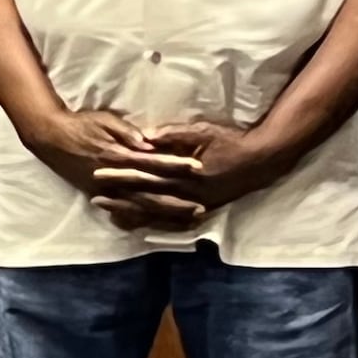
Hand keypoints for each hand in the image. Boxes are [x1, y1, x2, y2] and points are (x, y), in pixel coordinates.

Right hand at [20, 105, 202, 229]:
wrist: (49, 137)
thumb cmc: (80, 125)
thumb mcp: (105, 120)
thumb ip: (127, 132)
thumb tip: (149, 144)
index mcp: (119, 155)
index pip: (154, 163)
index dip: (177, 165)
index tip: (199, 168)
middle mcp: (114, 177)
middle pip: (150, 193)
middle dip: (176, 202)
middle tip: (201, 208)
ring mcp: (105, 189)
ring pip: (138, 207)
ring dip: (162, 215)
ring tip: (185, 221)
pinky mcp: (98, 195)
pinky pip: (121, 212)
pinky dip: (139, 219)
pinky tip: (155, 225)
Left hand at [104, 118, 291, 216]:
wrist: (262, 160)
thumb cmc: (231, 140)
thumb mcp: (202, 131)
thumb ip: (174, 135)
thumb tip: (144, 138)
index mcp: (186, 171)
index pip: (147, 172)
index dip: (122, 173)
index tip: (99, 173)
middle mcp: (190, 191)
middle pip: (149, 196)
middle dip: (121, 197)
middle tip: (95, 197)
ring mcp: (197, 204)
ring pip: (159, 213)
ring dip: (134, 213)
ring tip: (111, 213)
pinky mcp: (204, 210)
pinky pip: (175, 222)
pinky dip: (156, 224)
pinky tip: (139, 225)